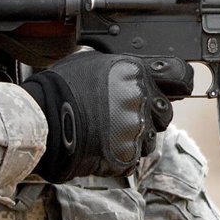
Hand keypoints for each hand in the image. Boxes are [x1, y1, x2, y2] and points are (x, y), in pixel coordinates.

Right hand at [21, 51, 192, 181]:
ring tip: (107, 132)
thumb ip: (120, 67)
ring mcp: (135, 127)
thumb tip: (134, 70)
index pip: (180, 77)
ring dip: (136, 138)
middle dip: (150, 116)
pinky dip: (121, 156)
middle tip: (122, 116)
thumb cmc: (60, 87)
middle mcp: (141, 98)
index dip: (179, 85)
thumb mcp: (91, 61)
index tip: (177, 89)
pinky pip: (133, 158)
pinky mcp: (126, 154)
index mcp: (135, 72)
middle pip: (165, 112)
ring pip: (151, 139)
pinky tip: (101, 146)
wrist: (39, 120)